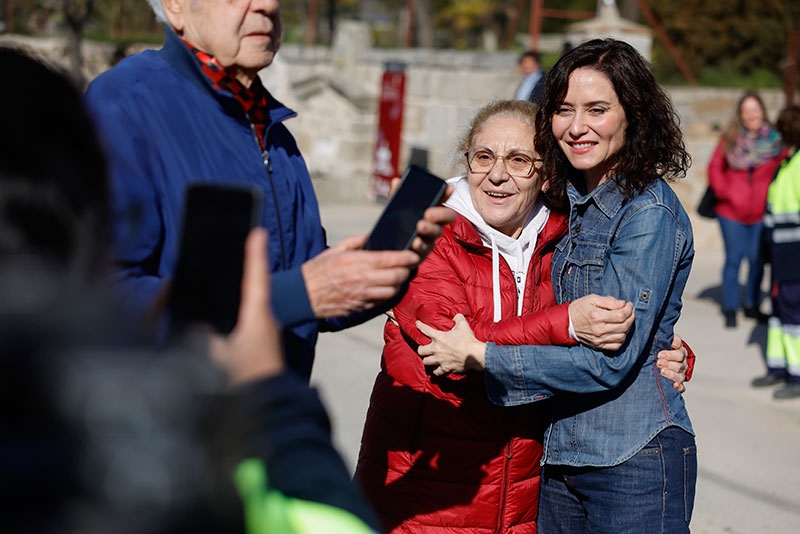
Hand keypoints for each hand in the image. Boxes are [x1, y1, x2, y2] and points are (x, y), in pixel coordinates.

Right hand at [209, 228, 284, 384]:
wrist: (273, 407)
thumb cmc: (248, 382)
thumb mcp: (218, 359)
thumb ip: (204, 340)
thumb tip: (196, 327)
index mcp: (258, 318)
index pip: (256, 279)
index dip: (254, 255)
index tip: (257, 231)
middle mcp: (265, 321)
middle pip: (254, 287)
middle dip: (246, 267)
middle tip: (242, 243)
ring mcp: (265, 333)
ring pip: (250, 305)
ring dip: (241, 289)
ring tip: (229, 272)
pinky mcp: (261, 346)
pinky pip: (248, 321)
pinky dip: (238, 310)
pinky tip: (226, 312)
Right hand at [302, 234, 419, 318]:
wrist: (303, 294)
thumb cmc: (318, 269)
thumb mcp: (336, 249)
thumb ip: (357, 241)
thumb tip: (373, 235)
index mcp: (358, 262)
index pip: (391, 259)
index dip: (407, 257)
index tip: (414, 254)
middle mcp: (363, 279)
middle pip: (397, 276)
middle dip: (407, 270)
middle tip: (409, 266)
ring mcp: (363, 295)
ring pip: (392, 291)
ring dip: (398, 284)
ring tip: (398, 277)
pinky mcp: (360, 307)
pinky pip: (381, 302)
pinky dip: (386, 294)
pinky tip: (384, 288)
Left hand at [387, 179, 453, 261]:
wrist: (388, 250)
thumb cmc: (398, 227)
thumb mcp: (396, 210)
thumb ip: (397, 197)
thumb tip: (396, 181)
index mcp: (430, 216)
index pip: (441, 202)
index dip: (446, 195)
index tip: (448, 188)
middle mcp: (433, 228)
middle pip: (443, 220)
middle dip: (439, 214)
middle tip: (429, 212)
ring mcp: (428, 242)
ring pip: (434, 236)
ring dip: (429, 230)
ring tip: (420, 227)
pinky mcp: (420, 255)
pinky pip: (422, 252)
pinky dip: (419, 246)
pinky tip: (414, 243)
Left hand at [417, 314, 485, 375]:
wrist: (474, 354)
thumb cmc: (468, 340)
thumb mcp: (463, 325)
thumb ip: (458, 318)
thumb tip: (456, 316)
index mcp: (439, 337)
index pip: (425, 330)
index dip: (420, 326)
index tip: (417, 324)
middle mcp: (436, 349)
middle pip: (421, 350)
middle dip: (421, 349)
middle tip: (424, 349)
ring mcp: (440, 360)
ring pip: (426, 362)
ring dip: (427, 360)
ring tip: (430, 359)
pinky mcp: (445, 368)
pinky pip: (436, 372)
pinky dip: (436, 371)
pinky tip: (437, 369)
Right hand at [569, 294, 633, 350]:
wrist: (566, 322)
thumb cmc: (579, 309)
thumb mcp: (592, 299)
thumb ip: (608, 301)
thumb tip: (623, 304)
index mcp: (597, 316)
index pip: (621, 315)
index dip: (629, 309)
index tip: (629, 305)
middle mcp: (599, 330)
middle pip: (624, 326)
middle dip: (631, 317)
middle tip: (630, 311)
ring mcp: (599, 339)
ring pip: (622, 336)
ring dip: (628, 328)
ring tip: (625, 320)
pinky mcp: (598, 345)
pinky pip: (616, 346)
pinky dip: (621, 339)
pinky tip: (619, 331)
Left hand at [657, 334, 688, 392]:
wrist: (657, 358)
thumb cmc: (659, 347)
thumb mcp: (662, 341)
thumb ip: (666, 338)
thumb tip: (670, 338)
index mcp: (680, 351)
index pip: (679, 352)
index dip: (671, 354)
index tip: (660, 354)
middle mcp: (682, 363)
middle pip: (679, 364)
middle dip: (669, 363)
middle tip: (659, 362)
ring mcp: (681, 374)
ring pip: (680, 375)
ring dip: (672, 374)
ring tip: (662, 372)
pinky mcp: (678, 383)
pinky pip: (682, 387)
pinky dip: (679, 387)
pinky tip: (674, 385)